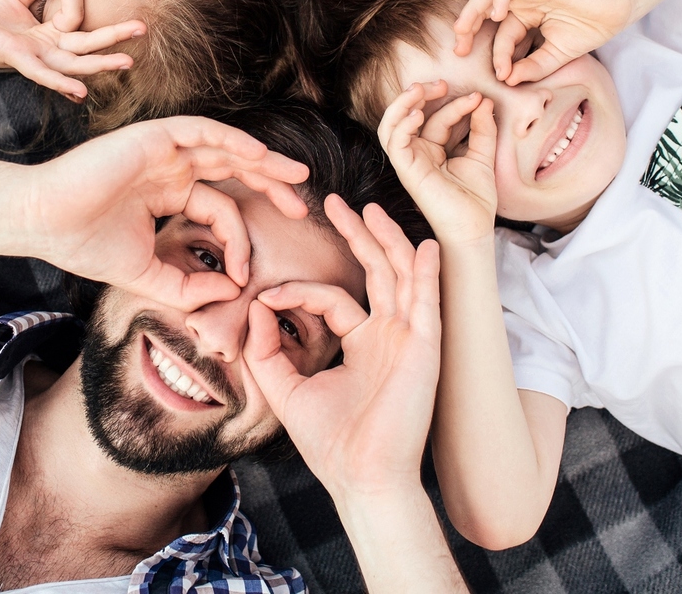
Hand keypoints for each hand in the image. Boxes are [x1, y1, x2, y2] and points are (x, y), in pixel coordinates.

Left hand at [0, 0, 143, 100]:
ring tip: (127, 63)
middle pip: (89, 45)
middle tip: (143, 28)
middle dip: (116, 38)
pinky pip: (44, 74)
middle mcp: (49, 49)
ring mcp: (37, 58)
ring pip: (75, 63)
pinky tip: (79, 91)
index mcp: (51, 34)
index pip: (76, 14)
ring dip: (101, 64)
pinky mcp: (20, 62)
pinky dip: (61, 83)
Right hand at [18, 116, 310, 309]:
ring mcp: (163, 149)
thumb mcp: (148, 275)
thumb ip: (189, 286)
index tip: (242, 275)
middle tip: (303, 205)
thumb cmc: (85, 244)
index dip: (239, 241)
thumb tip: (232, 291)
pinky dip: (231, 140)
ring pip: (226, 147)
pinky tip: (258, 155)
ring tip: (297, 176)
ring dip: (264, 160)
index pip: (220, 210)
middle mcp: (170, 168)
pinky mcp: (153, 136)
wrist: (43, 222)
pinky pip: (201, 130)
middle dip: (271, 185)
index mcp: (169, 193)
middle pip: (234, 170)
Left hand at [245, 196, 441, 500]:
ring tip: (369, 208)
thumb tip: (255, 307)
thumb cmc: (331, 443)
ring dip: (386, 240)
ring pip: (399, 275)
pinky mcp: (423, 349)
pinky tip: (425, 246)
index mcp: (361, 344)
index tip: (265, 296)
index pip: (331, 297)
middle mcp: (387, 336)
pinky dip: (426, 272)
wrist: (363, 479)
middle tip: (336, 202)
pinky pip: (426, 302)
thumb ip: (266, 349)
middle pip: (375, 271)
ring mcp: (408, 339)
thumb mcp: (285, 389)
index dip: (297, 292)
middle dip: (356, 235)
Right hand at [377, 82, 497, 244]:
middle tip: (444, 83)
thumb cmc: (476, 199)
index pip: (438, 118)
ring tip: (421, 88)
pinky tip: (417, 113)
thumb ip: (482, 129)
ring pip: (392, 125)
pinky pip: (394, 143)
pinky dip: (402, 124)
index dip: (456, 104)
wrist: (473, 227)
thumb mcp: (483, 155)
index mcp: (434, 150)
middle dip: (424, 95)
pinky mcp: (406, 170)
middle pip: (410, 116)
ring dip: (403, 103)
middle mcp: (418, 154)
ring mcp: (410, 162)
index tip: (479, 98)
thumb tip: (484, 101)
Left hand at [454, 0, 634, 84]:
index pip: (501, 37)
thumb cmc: (589, 29)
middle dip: (468, 28)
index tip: (500, 75)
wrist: (616, 11)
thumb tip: (508, 79)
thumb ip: (533, 66)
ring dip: (474, 10)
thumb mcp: (556, 56)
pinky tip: (496, 14)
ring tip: (463, 28)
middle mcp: (522, 2)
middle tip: (459, 49)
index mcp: (524, 18)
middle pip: (484, 11)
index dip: (496, 56)